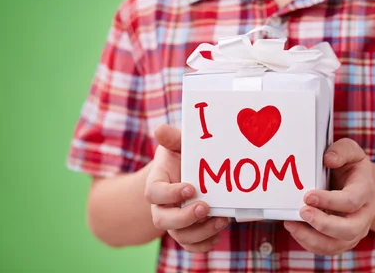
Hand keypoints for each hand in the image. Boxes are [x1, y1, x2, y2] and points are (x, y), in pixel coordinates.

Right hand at [145, 124, 228, 251]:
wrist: (187, 172)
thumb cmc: (182, 156)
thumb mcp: (178, 144)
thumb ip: (172, 137)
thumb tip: (160, 129)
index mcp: (157, 183)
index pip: (154, 193)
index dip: (170, 194)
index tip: (191, 187)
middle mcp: (162, 206)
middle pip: (163, 220)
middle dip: (184, 218)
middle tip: (204, 207)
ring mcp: (174, 220)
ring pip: (179, 236)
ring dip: (200, 232)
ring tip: (220, 220)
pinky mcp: (187, 231)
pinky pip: (191, 245)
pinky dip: (204, 244)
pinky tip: (218, 234)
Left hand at [283, 138, 374, 254]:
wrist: (359, 184)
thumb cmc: (350, 166)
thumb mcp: (350, 150)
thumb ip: (341, 151)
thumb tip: (328, 159)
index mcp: (366, 192)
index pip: (351, 202)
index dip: (330, 201)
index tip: (308, 196)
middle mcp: (364, 216)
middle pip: (349, 230)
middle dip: (323, 225)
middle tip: (302, 212)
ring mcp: (354, 231)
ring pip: (336, 245)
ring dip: (312, 238)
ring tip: (291, 224)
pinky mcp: (342, 240)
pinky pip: (326, 249)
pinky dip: (308, 243)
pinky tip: (294, 228)